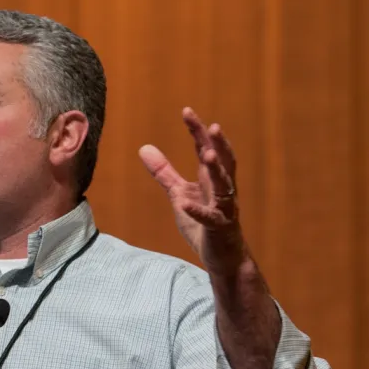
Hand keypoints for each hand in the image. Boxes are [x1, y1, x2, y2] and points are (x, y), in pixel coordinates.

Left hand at [139, 107, 245, 272]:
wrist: (221, 258)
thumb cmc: (202, 224)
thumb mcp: (179, 194)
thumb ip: (164, 172)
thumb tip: (144, 147)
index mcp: (211, 180)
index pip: (205, 150)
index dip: (198, 131)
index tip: (187, 111)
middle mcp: (221, 190)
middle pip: (222, 162)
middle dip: (217, 144)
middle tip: (212, 125)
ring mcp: (224, 210)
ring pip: (225, 187)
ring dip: (216, 170)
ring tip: (206, 154)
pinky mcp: (220, 229)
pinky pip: (210, 219)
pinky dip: (198, 211)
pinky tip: (185, 205)